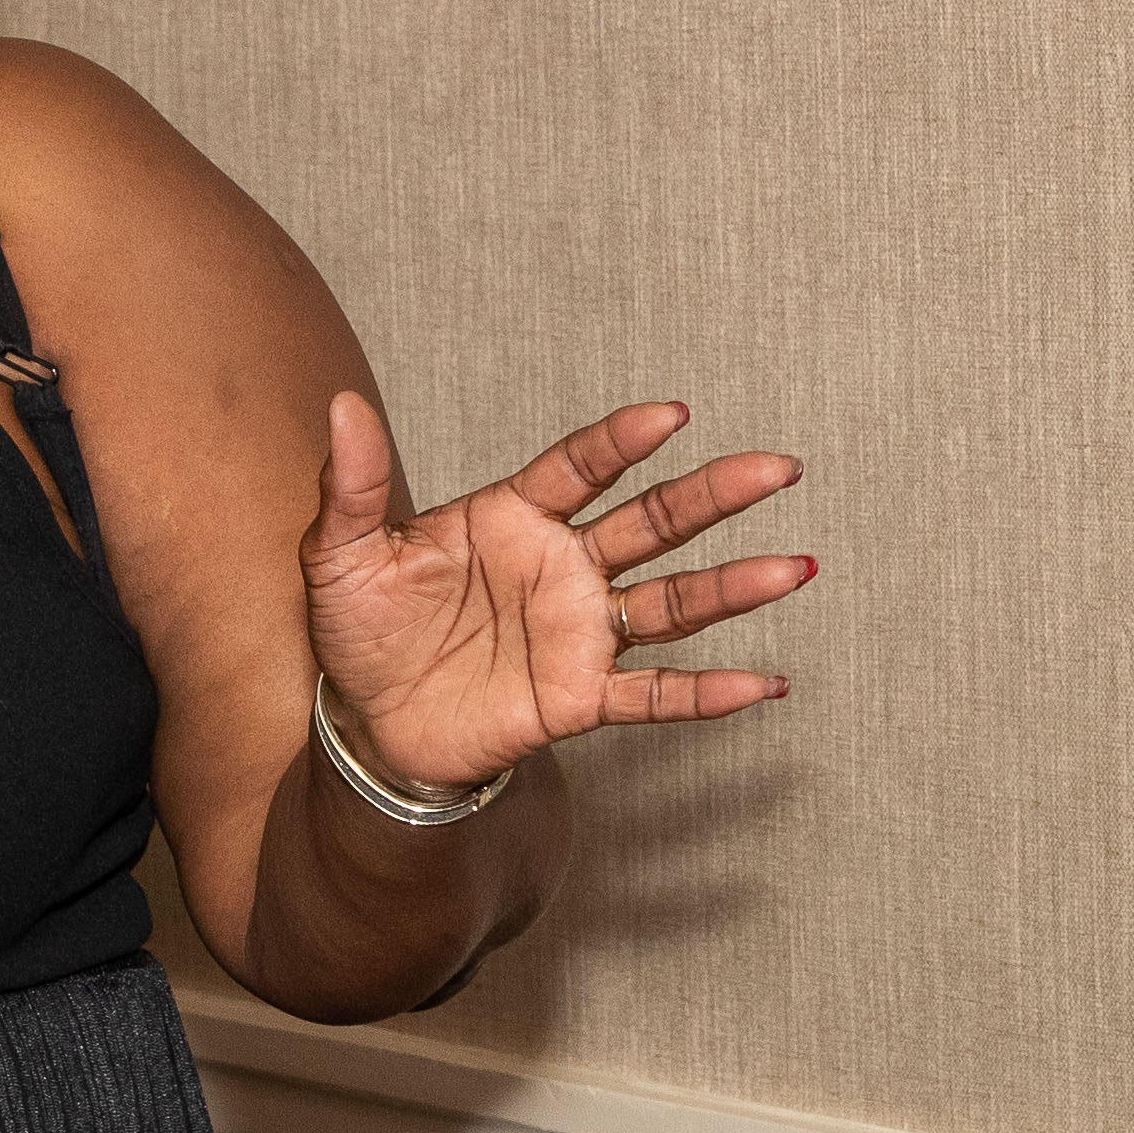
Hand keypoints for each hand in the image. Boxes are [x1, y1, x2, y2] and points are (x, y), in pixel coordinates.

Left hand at [305, 392, 809, 797]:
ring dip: (733, 587)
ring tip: (793, 566)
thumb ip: (350, 484)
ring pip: (672, 602)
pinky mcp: (580, 697)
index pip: (580, 467)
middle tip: (777, 469)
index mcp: (514, 519)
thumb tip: (342, 407)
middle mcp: (563, 568)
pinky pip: (656, 694)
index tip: (671, 416)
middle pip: (653, 522)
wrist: (367, 725)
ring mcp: (579, 632)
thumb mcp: (340, 554)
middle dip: (716, 494)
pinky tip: (766, 683)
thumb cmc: (362, 631)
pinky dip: (710, 693)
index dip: (623, 441)